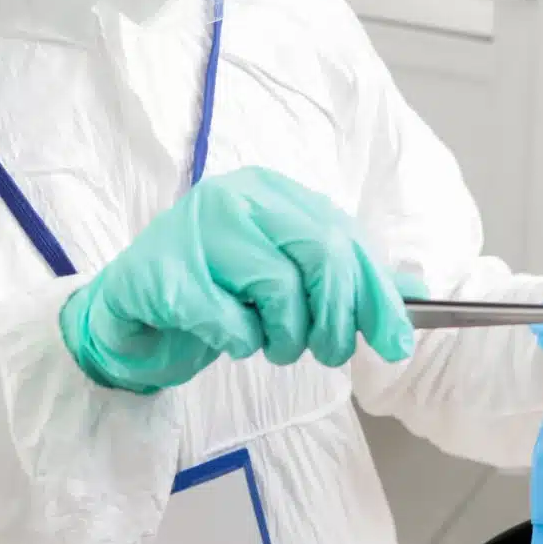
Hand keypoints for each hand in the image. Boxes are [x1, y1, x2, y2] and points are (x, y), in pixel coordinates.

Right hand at [60, 168, 420, 392]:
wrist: (131, 313)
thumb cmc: (215, 293)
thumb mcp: (285, 280)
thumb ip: (341, 279)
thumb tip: (412, 295)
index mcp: (271, 191)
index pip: (345, 237)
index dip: (376, 295)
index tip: (396, 343)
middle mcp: (235, 197)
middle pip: (323, 253)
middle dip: (336, 319)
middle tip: (326, 352)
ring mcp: (195, 229)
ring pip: (279, 288)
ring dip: (284, 337)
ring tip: (267, 344)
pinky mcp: (164, 273)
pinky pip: (230, 321)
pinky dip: (239, 342)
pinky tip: (226, 337)